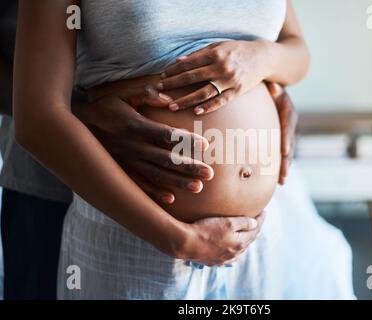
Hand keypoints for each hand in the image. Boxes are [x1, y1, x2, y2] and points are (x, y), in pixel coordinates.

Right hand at [74, 85, 213, 203]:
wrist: (73, 129)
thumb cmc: (103, 109)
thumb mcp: (122, 95)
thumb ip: (146, 94)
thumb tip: (170, 99)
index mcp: (137, 127)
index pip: (167, 135)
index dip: (186, 141)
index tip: (205, 145)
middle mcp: (134, 147)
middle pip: (167, 159)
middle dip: (189, 167)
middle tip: (209, 175)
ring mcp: (128, 162)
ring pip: (157, 175)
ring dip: (178, 182)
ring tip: (198, 188)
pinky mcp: (121, 172)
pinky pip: (139, 185)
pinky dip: (154, 193)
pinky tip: (170, 199)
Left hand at [158, 40, 269, 114]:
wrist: (263, 58)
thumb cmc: (237, 51)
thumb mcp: (219, 46)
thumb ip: (199, 54)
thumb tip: (178, 61)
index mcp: (214, 54)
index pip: (189, 63)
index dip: (174, 70)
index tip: (162, 77)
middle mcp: (221, 67)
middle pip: (192, 77)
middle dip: (174, 85)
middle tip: (160, 91)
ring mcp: (229, 80)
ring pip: (204, 92)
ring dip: (186, 100)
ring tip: (172, 106)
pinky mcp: (238, 91)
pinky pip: (220, 101)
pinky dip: (208, 107)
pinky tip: (196, 112)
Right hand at [175, 212, 265, 265]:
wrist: (185, 243)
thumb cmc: (205, 230)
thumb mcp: (227, 223)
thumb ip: (243, 223)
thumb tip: (255, 223)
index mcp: (240, 244)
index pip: (255, 230)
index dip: (261, 220)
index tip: (264, 211)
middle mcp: (234, 254)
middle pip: (249, 241)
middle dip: (254, 230)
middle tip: (258, 221)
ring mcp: (224, 259)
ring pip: (239, 249)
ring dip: (244, 240)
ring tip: (246, 233)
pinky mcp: (213, 261)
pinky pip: (228, 255)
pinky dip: (233, 249)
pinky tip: (230, 248)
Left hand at [266, 82, 297, 184]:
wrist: (272, 90)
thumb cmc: (269, 87)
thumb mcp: (271, 85)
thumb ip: (273, 87)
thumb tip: (273, 87)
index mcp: (288, 111)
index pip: (288, 127)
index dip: (287, 139)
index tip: (284, 151)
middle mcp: (290, 125)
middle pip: (289, 144)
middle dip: (286, 160)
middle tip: (283, 173)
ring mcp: (287, 134)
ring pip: (287, 153)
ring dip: (285, 167)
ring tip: (282, 180)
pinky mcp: (281, 139)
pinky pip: (282, 154)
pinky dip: (281, 166)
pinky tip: (278, 180)